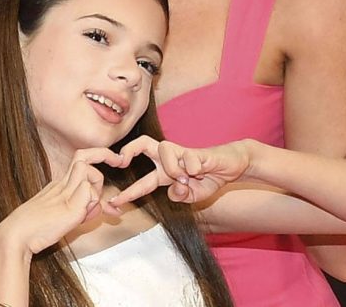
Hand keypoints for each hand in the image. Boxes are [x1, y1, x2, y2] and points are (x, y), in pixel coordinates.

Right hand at [0, 148, 122, 255]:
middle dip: (104, 154)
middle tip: (119, 161)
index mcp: (59, 184)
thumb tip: (105, 207)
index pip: (80, 162)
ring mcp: (64, 192)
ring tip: (85, 210)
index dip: (97, 156)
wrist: (17, 235)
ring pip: (88, 172)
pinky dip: (92, 204)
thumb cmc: (37, 229)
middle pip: (83, 156)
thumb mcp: (67, 217)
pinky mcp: (69, 205)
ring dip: (96, 188)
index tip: (114, 160)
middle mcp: (61, 183)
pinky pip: (89, 193)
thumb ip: (86, 210)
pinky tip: (81, 216)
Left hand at [107, 136, 253, 206]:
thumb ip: (181, 196)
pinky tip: (202, 170)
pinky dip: (194, 168)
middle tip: (121, 161)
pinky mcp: (195, 150)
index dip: (128, 193)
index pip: (142, 182)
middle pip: (142, 143)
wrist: (231, 166)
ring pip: (164, 150)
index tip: (114, 202)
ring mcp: (181, 152)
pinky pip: (189, 158)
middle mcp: (169, 159)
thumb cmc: (209, 179)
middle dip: (128, 149)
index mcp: (165, 173)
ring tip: (186, 178)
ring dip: (172, 168)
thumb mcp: (193, 196)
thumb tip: (174, 189)